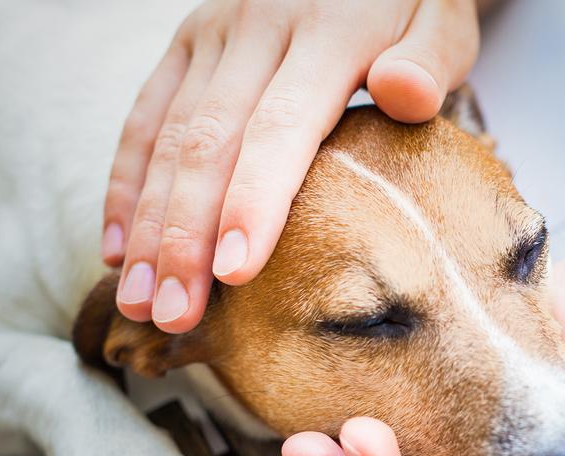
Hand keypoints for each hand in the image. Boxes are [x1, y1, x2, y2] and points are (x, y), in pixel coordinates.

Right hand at [103, 0, 479, 332]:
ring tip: (144, 301)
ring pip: (168, 137)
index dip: (254, 202)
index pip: (282, 126)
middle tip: (175, 314)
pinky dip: (127, 186)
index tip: (235, 273)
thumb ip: (429, 61)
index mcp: (329, 30)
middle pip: (209, 143)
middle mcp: (259, 26)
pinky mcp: (187, 42)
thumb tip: (402, 90)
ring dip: (150, 226)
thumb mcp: (444, 24)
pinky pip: (146, 117)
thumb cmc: (413, 7)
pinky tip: (120, 250)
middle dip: (186, 237)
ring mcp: (214, 33)